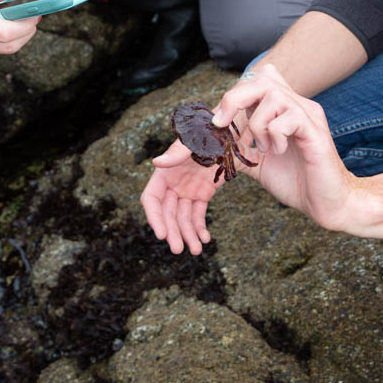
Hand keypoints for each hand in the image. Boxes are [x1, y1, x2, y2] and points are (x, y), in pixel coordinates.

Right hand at [141, 140, 225, 254]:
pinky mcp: (202, 194)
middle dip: (173, 232)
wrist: (230, 132)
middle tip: (179, 249)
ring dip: (188, 235)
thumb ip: (176, 153)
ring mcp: (187, 190)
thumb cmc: (208, 132)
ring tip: (197, 250)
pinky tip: (205, 238)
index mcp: (165, 172)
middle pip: (167, 214)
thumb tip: (156, 163)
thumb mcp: (194, 141)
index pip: (152, 199)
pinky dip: (200, 227)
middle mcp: (173, 183)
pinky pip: (198, 215)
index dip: (154, 217)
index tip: (161, 234)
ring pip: (183, 218)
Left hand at [212, 64, 361, 233]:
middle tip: (222, 124)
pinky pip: (288, 118)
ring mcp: (308, 116)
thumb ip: (237, 148)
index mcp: (282, 109)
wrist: (326, 204)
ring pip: (273, 95)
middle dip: (235, 98)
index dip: (232, 96)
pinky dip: (274, 136)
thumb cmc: (295, 180)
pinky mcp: (315, 131)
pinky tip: (278, 152)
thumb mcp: (256, 162)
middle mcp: (297, 105)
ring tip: (263, 148)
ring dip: (257, 124)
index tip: (217, 122)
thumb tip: (210, 145)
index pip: (256, 82)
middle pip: (263, 78)